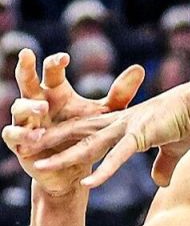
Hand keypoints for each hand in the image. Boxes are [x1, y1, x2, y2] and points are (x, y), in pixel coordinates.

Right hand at [1, 50, 143, 194]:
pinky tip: (34, 136)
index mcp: (57, 92)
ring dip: (28, 106)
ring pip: (18, 107)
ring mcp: (26, 122)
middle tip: (26, 54)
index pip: (52, 71)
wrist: (76, 170)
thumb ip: (120, 94)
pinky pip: (12, 135)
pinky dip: (21, 134)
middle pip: (26, 80)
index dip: (55, 62)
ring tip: (42, 107)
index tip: (64, 57)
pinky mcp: (20, 143)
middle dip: (25, 67)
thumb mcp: (105, 115)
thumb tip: (140, 68)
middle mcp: (38, 103)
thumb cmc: (90, 136)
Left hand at [16, 77, 189, 188]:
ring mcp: (128, 128)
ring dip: (63, 158)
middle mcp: (119, 123)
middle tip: (22, 149)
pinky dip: (103, 170)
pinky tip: (87, 182)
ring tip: (39, 168)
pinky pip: (118, 156)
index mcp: (123, 122)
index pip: (86, 130)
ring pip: (88, 145)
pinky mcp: (142, 135)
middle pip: (76, 134)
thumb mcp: (174, 148)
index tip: (42, 144)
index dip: (63, 136)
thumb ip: (163, 165)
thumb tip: (160, 183)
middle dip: (49, 142)